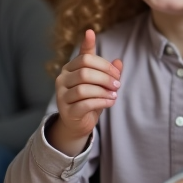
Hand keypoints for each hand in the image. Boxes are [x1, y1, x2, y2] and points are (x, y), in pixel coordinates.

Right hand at [50, 29, 121, 154]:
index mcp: (70, 69)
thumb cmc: (91, 99)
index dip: (102, 61)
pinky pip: (84, 102)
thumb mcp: (102, 84)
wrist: (78, 125)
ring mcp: (62, 96)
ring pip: (83, 86)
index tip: (116, 66)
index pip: (85, 57)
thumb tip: (121, 60)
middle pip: (84, 70)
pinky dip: (100, 100)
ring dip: (104, 89)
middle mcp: (62, 80)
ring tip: (115, 94)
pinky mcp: (66, 111)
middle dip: (106, 75)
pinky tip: (110, 102)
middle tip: (118, 84)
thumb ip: (110, 72)